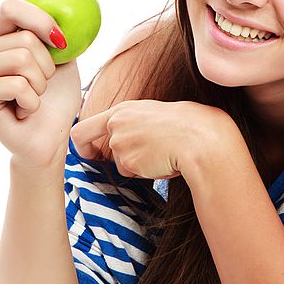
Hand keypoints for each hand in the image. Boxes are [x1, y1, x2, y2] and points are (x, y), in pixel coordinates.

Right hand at [0, 0, 81, 168]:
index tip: (61, 42)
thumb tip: (65, 12)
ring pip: (22, 60)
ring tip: (32, 98)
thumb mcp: (63, 59)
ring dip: (40, 85)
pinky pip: (18, 85)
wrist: (49, 138)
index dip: (40, 20)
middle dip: (48, 67)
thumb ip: (57, 34)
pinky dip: (32, 102)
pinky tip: (23, 111)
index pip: (11, 7)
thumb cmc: (55, 99)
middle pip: (26, 39)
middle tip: (41, 86)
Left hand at [69, 100, 231, 179]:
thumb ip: (137, 124)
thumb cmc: (190, 124)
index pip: (84, 127)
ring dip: (136, 164)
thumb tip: (136, 138)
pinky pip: (134, 174)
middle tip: (104, 162)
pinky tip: (163, 162)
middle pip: (91, 148)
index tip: (89, 152)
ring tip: (160, 154)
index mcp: (123, 110)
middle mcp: (115, 126)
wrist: (201, 139)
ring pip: (120, 163)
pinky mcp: (129, 163)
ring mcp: (120, 145)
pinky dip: (147, 172)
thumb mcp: (156, 114)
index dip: (82, 144)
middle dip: (94, 158)